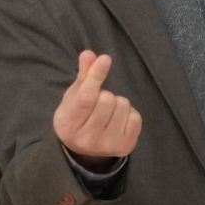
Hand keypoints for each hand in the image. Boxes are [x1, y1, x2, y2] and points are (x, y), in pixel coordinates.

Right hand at [54, 51, 140, 167]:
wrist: (85, 150)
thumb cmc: (77, 116)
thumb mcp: (73, 97)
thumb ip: (82, 76)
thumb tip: (89, 55)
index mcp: (68, 125)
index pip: (85, 98)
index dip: (95, 77)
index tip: (105, 59)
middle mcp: (87, 139)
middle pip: (107, 99)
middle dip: (104, 94)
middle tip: (97, 104)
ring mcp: (108, 145)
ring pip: (122, 105)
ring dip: (116, 103)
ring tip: (107, 113)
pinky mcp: (125, 147)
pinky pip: (135, 117)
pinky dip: (128, 113)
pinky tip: (117, 120)